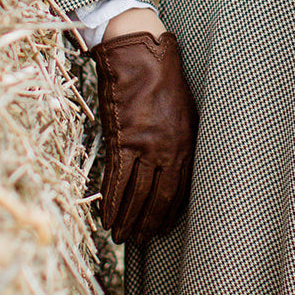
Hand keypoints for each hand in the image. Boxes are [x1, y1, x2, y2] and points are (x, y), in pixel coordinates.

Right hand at [88, 27, 195, 242]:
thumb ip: (183, 141)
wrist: (140, 54)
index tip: (161, 230)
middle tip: (139, 240)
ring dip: (128, 219)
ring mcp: (145, 147)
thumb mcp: (186, 111)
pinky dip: (111, 203)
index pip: (180, 191)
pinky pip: (116, 181)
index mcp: (187, 144)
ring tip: (122, 237)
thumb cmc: (165, 78)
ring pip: (136, 195)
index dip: (169, 215)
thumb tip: (176, 169)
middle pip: (158, 198)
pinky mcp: (122, 140)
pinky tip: (107, 219)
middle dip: (148, 223)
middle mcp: (168, 150)